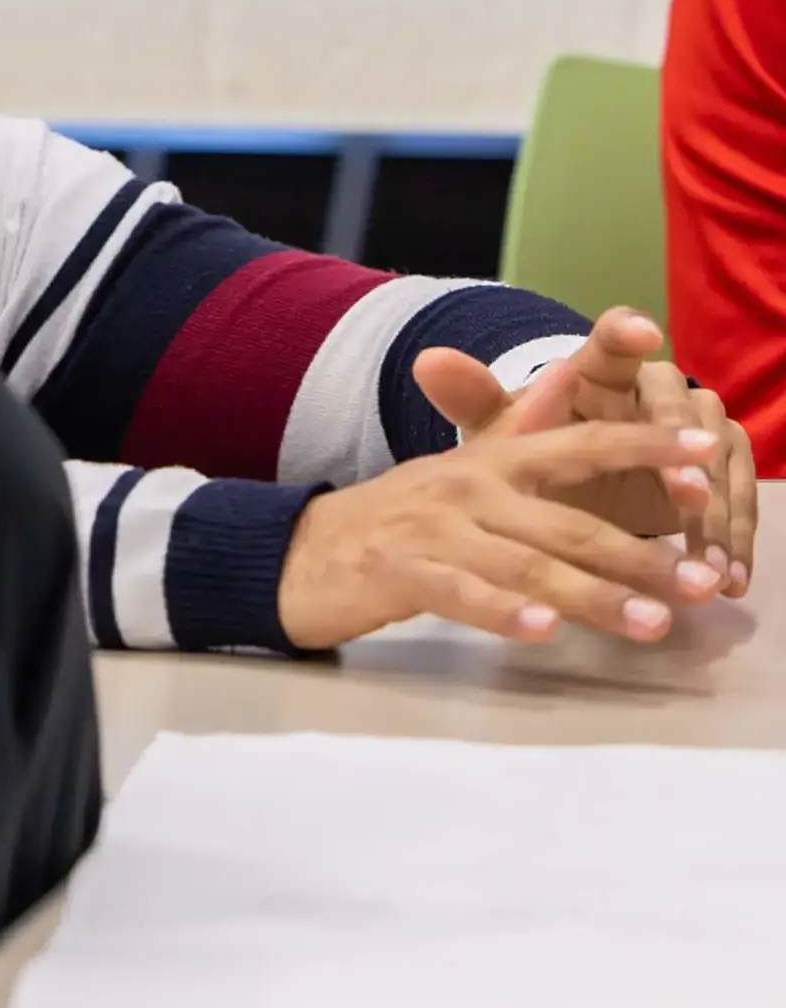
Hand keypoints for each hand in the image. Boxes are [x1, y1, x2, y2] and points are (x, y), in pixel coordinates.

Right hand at [277, 417, 723, 649]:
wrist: (300, 550)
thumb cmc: (396, 516)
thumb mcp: (463, 464)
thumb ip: (521, 426)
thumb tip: (569, 375)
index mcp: (492, 459)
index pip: (581, 444)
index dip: (646, 446)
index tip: (707, 452)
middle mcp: (469, 486)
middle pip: (568, 521)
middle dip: (642, 555)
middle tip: (702, 584)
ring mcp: (433, 528)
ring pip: (527, 563)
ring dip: (593, 596)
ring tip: (651, 624)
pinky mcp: (399, 571)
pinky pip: (460, 593)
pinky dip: (503, 611)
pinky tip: (541, 632)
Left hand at [414, 308, 755, 593]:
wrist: (576, 486)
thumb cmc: (540, 456)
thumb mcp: (505, 438)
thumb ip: (473, 400)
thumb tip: (425, 360)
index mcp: (601, 371)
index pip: (614, 341)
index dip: (626, 332)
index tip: (642, 332)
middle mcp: (656, 387)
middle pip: (676, 404)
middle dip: (681, 447)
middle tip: (687, 493)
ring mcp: (699, 423)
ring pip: (718, 455)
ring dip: (716, 510)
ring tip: (706, 562)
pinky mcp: (725, 463)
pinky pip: (741, 494)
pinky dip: (735, 537)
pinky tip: (729, 576)